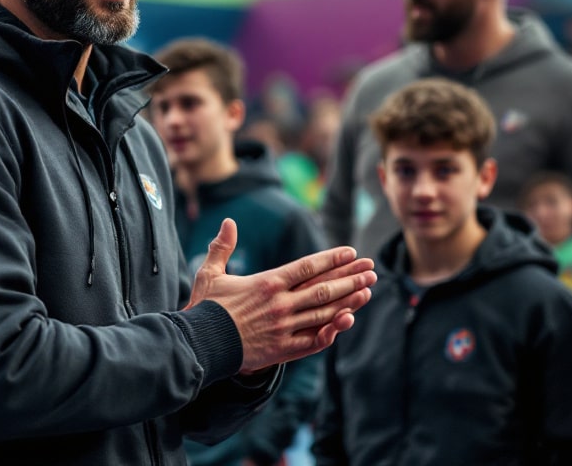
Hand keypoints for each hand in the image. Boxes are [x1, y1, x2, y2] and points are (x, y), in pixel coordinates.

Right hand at [186, 218, 375, 373]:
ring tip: (367, 291)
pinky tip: (347, 321)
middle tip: (372, 270)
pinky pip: (314, 341)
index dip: (332, 259)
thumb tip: (228, 221)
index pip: (308, 266)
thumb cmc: (205, 308)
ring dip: (349, 301)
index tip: (351, 252)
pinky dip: (332, 331)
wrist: (200, 345)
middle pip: (323, 288)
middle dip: (350, 278)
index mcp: (267, 283)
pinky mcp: (282, 350)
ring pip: (324, 312)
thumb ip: (222, 246)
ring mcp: (284, 328)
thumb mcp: (210, 273)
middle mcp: (280, 304)